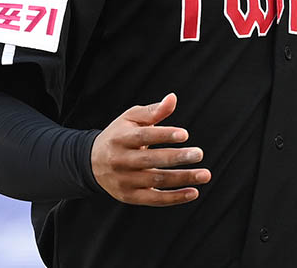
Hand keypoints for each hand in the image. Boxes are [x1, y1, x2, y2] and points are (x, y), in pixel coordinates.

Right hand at [91, 93, 210, 205]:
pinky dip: (175, 198)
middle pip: (151, 160)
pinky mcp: (129, 196)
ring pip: (156, 181)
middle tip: (199, 153)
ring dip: (182, 178)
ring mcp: (124, 180)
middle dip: (176, 157)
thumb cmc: (119, 136)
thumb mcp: (130, 119)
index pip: (143, 136)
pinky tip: (193, 192)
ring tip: (204, 174)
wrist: (92, 163)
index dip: (164, 135)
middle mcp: (120, 160)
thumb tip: (173, 98)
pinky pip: (154, 199)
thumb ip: (153, 111)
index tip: (185, 134)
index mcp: (120, 138)